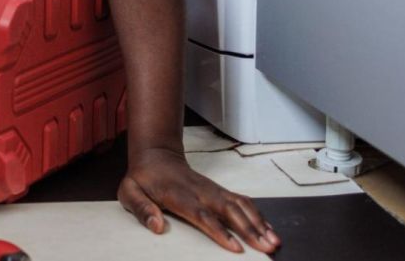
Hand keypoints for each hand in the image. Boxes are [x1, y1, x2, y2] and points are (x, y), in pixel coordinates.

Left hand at [119, 146, 280, 253]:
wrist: (155, 156)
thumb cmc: (142, 179)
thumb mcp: (129, 192)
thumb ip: (142, 209)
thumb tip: (157, 226)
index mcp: (179, 196)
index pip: (203, 215)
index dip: (220, 232)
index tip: (236, 248)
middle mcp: (200, 192)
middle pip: (229, 211)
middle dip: (250, 230)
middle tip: (267, 247)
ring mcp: (211, 190)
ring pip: (240, 205)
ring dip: (259, 223)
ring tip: (274, 241)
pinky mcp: (218, 190)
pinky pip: (241, 201)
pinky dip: (257, 214)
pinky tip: (268, 228)